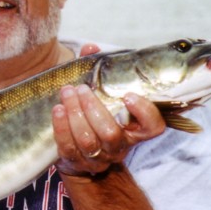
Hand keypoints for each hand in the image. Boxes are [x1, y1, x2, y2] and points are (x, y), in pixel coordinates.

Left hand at [51, 82, 165, 176]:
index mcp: (134, 129)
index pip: (153, 126)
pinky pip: (68, 147)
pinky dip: (62, 127)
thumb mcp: (100, 93)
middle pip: (111, 133)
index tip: (128, 95)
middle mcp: (118, 146)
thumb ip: (98, 71)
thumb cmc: (92, 114)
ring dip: (75, 114)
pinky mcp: (75, 161)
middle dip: (94, 109)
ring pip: (88, 140)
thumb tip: (90, 48)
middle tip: (82, 89)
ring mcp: (97, 157)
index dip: (144, 113)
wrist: (77, 150)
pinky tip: (57, 110)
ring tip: (67, 93)